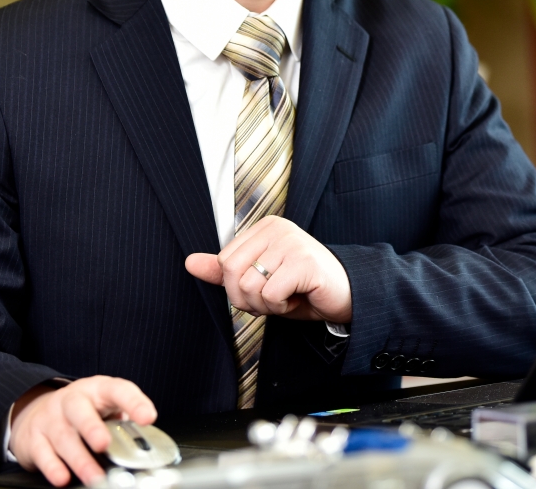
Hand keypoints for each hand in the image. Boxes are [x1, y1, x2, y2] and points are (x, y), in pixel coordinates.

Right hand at [9, 375, 155, 486]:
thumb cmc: (82, 411)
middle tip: (104, 444)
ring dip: (79, 459)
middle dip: (92, 427)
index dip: (133, 402)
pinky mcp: (34, 438)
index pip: (118, 390)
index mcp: (97, 390)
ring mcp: (50, 418)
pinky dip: (53, 467)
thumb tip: (144, 442)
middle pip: (80, 410)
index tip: (147, 418)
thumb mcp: (104, 407)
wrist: (37, 411)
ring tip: (94, 476)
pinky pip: (42, 453)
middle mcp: (71, 401)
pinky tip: (63, 478)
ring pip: (63, 437)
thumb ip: (123, 420)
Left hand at [185, 215, 351, 322]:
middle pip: (232, 272)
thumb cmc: (303, 289)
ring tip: (288, 297)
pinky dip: (281, 307)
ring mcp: (291, 242)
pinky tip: (298, 298)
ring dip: (266, 305)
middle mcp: (276, 228)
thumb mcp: (259, 280)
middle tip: (273, 298)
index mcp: (263, 228)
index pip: (224, 262)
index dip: (237, 288)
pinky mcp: (304, 261)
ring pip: (249, 286)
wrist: (345, 296)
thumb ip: (225, 272)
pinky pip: (271, 294)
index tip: (264, 289)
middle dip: (247, 299)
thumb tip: (190, 263)